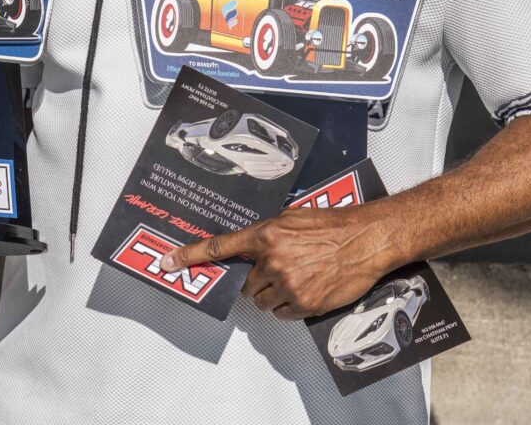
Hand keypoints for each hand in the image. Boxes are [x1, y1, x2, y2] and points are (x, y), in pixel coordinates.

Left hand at [160, 205, 395, 319]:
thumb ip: (266, 232)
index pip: (219, 247)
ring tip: (298, 277)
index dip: (189, 255)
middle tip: (279, 270)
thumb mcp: (292, 217)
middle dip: (257, 280)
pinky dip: (288, 306)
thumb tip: (249, 245)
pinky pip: (281, 313)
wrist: (364, 239)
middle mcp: (271, 260)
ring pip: (262, 301)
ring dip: (273, 294)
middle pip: (246, 284)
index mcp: (265, 234)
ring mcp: (286, 284)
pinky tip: (306, 289)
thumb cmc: (331, 224)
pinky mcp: (302, 304)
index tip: (166, 263)